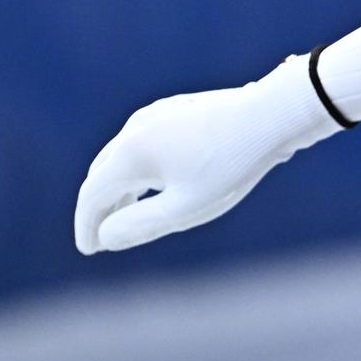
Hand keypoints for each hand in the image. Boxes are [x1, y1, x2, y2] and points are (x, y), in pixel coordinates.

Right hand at [75, 55, 342, 253]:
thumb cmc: (233, 164)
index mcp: (131, 152)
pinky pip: (143, 144)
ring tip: (124, 216)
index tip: (88, 250)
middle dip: (98, 208)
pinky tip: (153, 184)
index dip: (86, 226)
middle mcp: (135, 128)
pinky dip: (138, 170)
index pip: (93, 195)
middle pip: (102, 173)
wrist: (273, 114)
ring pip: (123, 157)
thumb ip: (141, 225)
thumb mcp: (187, 206)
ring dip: (118, 188)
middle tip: (101, 238)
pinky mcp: (175, 110)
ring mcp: (155, 115)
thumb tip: (105, 237)